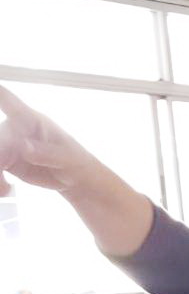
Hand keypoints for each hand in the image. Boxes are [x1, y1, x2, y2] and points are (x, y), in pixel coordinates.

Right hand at [0, 84, 152, 254]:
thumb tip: (24, 147)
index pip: (10, 103)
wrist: (75, 179)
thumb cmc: (76, 161)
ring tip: (4, 190)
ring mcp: (9, 144)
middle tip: (2, 181)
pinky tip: (6, 190)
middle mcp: (17, 129)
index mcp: (32, 121)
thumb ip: (47, 153)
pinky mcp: (6, 160)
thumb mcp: (68, 159)